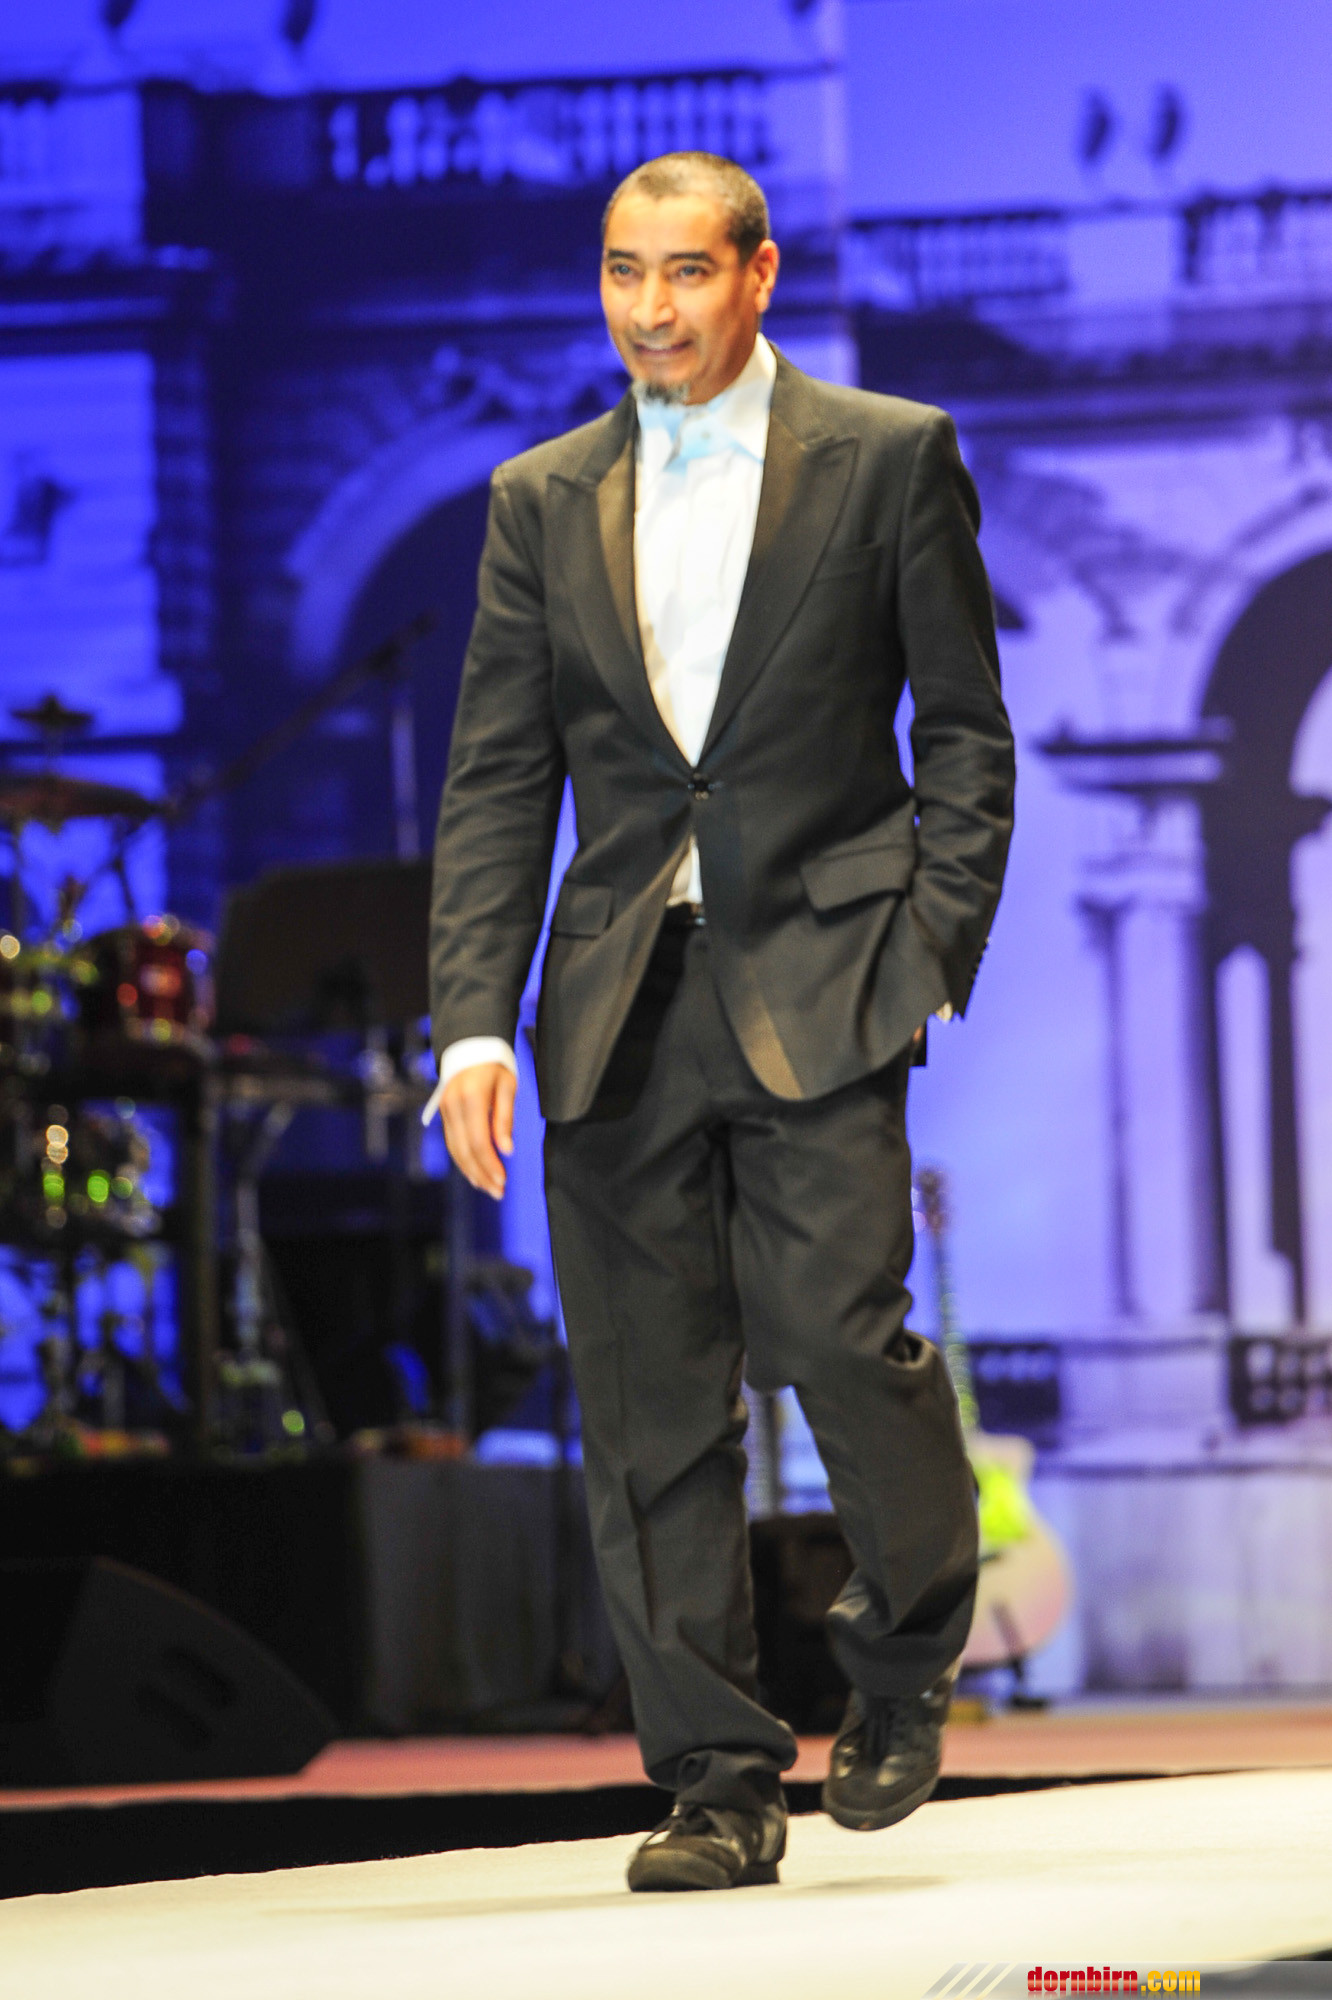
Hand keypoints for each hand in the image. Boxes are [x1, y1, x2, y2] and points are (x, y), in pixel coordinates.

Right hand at [440, 1061, 515, 1199]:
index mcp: (471, 1098)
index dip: (490, 1164)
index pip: (478, 1141)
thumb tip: (507, 1150)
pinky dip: (463, 1160)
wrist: (469, 1044)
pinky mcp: (444, 1113)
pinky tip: (474, 1173)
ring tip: (488, 1188)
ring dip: (471, 1172)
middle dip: (481, 1175)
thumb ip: (505, 1119)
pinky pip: (451, 1142)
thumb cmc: (495, 1065)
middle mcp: (453, 1106)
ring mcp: (445, 1110)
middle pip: (464, 1150)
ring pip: (455, 1150)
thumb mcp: (507, 1086)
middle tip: (498, 1192)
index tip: (503, 1181)